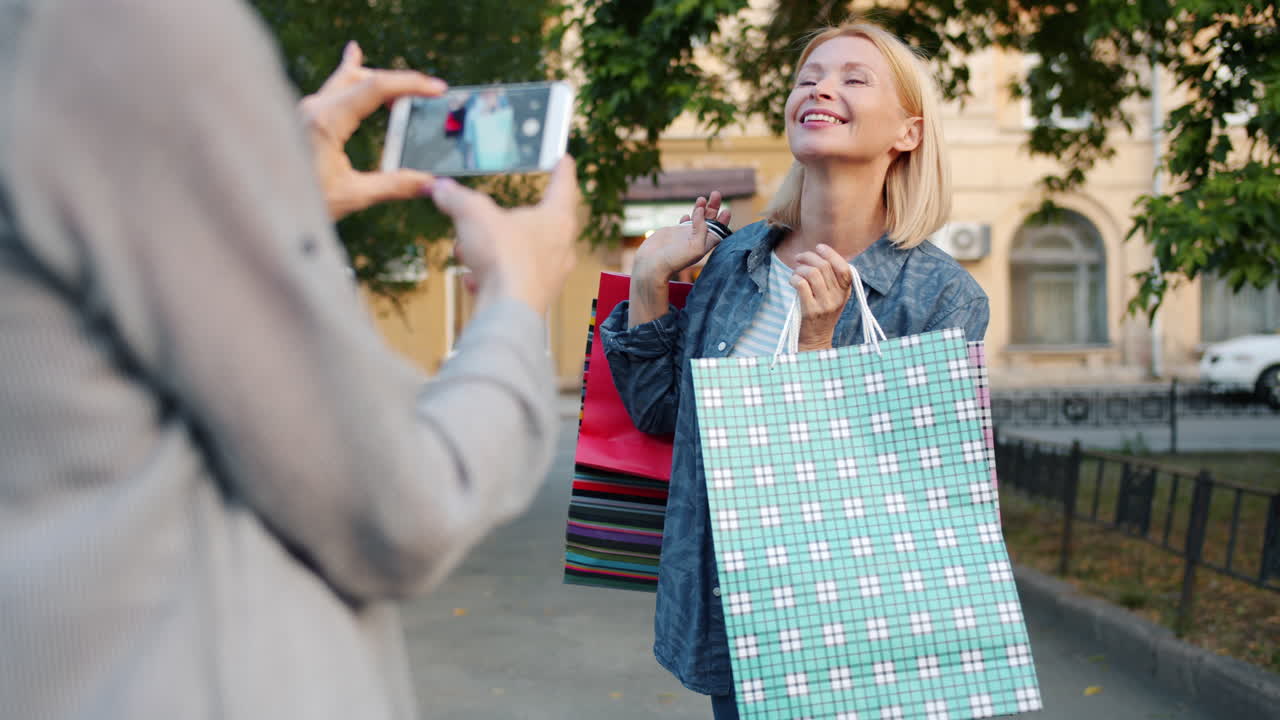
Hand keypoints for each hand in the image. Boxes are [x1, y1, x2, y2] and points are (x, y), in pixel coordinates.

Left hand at [299, 42, 447, 219]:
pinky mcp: (303, 117)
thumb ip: (394, 187)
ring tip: (403, 82)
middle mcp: (313, 107)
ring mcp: (305, 109)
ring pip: (347, 79)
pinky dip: (350, 73)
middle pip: (363, 78)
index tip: (436, 89)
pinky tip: (354, 54)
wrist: (260, 203)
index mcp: (325, 121)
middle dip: (399, 83)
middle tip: (428, 92)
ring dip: (377, 78)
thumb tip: (431, 183)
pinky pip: (332, 86)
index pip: (375, 87)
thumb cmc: (297, 202)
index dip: (410, 84)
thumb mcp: (351, 196)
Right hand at [431, 157, 579, 314]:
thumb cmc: (504, 260)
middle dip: (506, 219)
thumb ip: (457, 198)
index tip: (564, 160)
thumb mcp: (473, 215)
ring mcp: (550, 276)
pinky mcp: (534, 298)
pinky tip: (474, 279)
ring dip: (492, 249)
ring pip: (520, 253)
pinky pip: (510, 279)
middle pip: (539, 222)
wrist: (506, 312)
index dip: (561, 169)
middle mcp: (560, 248)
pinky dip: (491, 276)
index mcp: (557, 220)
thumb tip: (441, 188)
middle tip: (490, 214)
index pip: (563, 185)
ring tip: (468, 250)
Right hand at [631, 191, 731, 285]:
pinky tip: (687, 214)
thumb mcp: (695, 247)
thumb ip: (701, 229)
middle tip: (716, 194)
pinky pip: (684, 223)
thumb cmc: (674, 259)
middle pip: (710, 221)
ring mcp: (685, 235)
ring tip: (702, 198)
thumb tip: (701, 211)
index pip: (719, 231)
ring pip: (697, 218)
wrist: (652, 264)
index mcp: (705, 244)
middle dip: (714, 208)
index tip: (726, 210)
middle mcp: (696, 239)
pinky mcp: (674, 233)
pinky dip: (688, 217)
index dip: (723, 221)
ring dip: (701, 208)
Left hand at [790, 244, 853, 350]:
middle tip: (798, 259)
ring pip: (812, 273)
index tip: (819, 247)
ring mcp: (825, 304)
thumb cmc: (822, 314)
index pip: (844, 268)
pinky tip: (792, 281)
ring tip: (795, 273)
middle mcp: (838, 298)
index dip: (831, 254)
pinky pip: (801, 285)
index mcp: (845, 292)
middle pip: (824, 267)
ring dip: (800, 269)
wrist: (816, 340)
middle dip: (808, 257)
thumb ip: (831, 279)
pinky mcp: (811, 310)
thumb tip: (819, 254)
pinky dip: (794, 279)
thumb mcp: (833, 297)